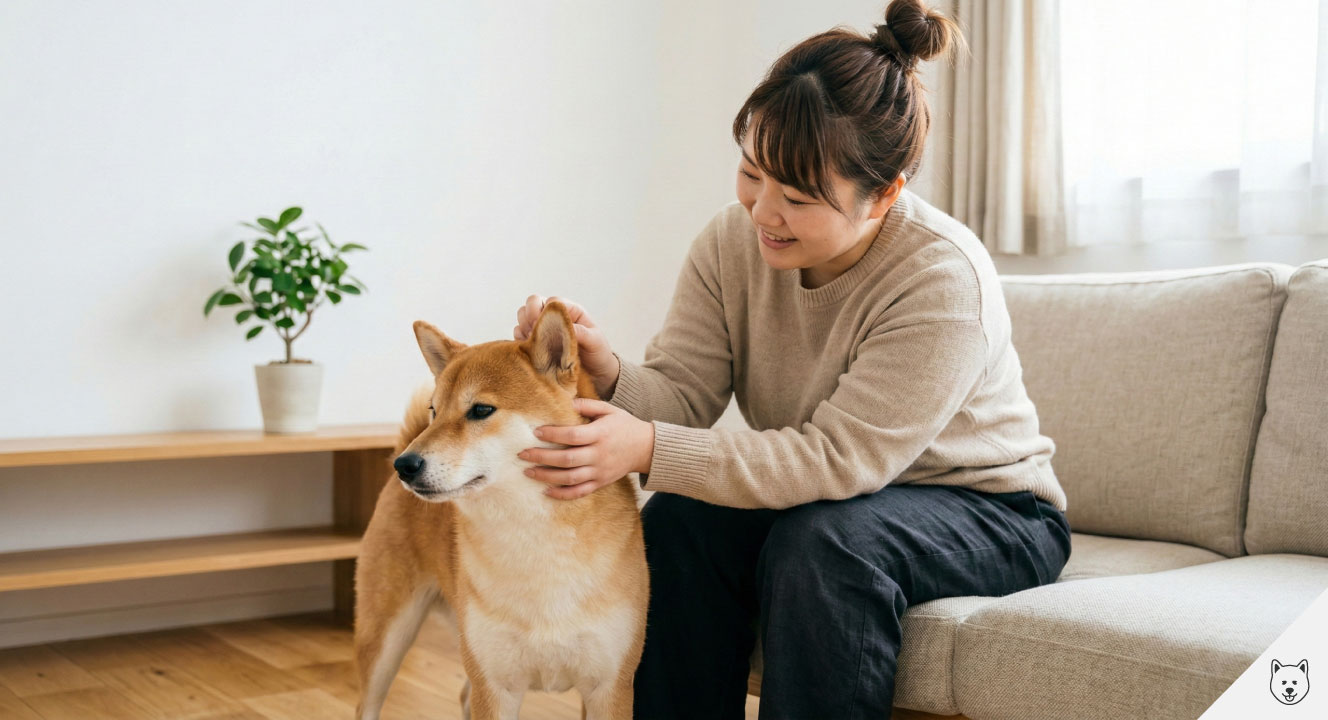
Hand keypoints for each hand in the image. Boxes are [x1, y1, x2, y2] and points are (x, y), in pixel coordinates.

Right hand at [515, 294, 621, 398]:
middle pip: (533, 302)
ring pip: (523, 316)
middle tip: (533, 331)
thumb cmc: (598, 354)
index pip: (552, 301)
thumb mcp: (595, 342)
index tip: (542, 325)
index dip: (544, 310)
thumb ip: (582, 332)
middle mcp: (554, 316)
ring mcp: (543, 328)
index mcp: (571, 311)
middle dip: (529, 314)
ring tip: (531, 341)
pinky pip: (519, 333)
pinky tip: (528, 350)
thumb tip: (566, 326)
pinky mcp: (534, 342)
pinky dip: (519, 339)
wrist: (595, 375)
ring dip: (523, 326)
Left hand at [517, 398, 653, 499]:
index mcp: (600, 434)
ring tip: (528, 471)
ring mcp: (599, 471)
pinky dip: (562, 494)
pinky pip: (580, 492)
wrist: (646, 448)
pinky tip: (546, 491)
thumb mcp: (609, 409)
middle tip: (522, 454)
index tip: (536, 431)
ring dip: (547, 476)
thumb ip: (588, 405)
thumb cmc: (624, 425)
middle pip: (567, 459)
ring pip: (570, 478)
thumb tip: (566, 402)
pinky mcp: (600, 483)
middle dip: (542, 457)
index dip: (553, 434)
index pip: (573, 435)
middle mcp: (599, 455)